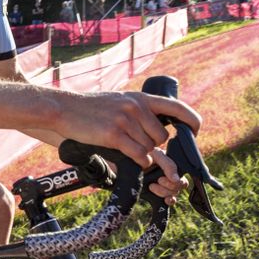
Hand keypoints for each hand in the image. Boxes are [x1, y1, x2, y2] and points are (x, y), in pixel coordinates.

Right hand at [58, 91, 201, 168]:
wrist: (64, 108)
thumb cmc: (92, 108)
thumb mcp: (121, 100)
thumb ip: (140, 109)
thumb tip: (161, 127)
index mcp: (141, 98)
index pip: (178, 108)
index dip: (192, 122)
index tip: (194, 132)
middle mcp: (136, 107)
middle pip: (162, 137)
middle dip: (154, 145)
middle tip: (139, 145)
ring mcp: (125, 121)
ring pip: (150, 148)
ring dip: (143, 154)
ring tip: (128, 148)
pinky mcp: (114, 135)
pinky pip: (138, 155)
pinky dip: (139, 161)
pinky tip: (132, 158)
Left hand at [145, 148, 185, 204]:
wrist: (128, 162)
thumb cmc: (143, 155)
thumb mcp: (156, 155)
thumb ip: (168, 165)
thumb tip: (176, 179)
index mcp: (173, 166)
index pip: (182, 177)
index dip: (173, 180)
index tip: (161, 179)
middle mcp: (171, 176)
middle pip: (180, 187)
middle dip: (168, 186)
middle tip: (158, 181)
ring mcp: (165, 186)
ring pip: (174, 194)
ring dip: (164, 192)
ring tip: (152, 186)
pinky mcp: (159, 194)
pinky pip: (171, 200)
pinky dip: (170, 201)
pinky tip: (165, 200)